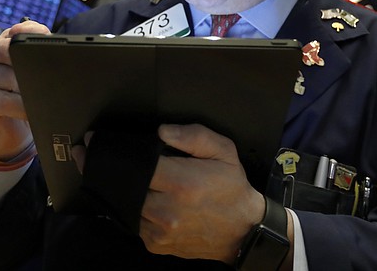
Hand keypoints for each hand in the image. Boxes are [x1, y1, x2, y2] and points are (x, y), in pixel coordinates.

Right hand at [0, 20, 49, 159]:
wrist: (4, 133)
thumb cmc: (21, 101)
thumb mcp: (32, 78)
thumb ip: (39, 61)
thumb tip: (56, 59)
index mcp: (2, 43)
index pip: (18, 31)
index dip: (34, 33)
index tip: (46, 39)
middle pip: (11, 51)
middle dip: (32, 68)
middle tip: (49, 82)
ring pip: (10, 78)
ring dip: (31, 92)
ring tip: (42, 101)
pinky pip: (3, 100)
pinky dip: (21, 108)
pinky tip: (30, 112)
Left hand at [140, 123, 264, 262]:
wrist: (243, 230)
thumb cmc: (232, 187)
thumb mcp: (224, 151)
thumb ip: (194, 136)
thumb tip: (162, 132)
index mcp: (181, 183)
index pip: (142, 164)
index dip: (143, 156)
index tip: (152, 155)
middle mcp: (167, 210)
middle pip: (134, 186)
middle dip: (143, 177)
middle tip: (159, 174)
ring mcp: (160, 231)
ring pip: (132, 205)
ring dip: (143, 196)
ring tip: (162, 191)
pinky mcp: (155, 245)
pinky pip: (138, 223)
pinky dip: (145, 214)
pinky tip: (163, 208)